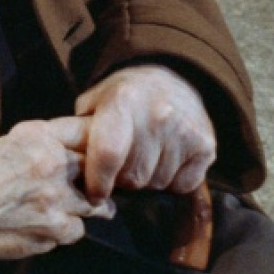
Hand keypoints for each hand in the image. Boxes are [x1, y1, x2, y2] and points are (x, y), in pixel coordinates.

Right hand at [0, 117, 115, 258]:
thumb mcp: (9, 142)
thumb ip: (43, 143)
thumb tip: (72, 148)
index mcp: (41, 138)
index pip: (87, 140)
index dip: (94, 152)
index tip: (95, 160)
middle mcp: (53, 166)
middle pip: (96, 173)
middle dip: (96, 181)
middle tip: (92, 188)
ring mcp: (57, 201)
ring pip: (95, 206)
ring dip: (86, 208)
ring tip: (76, 208)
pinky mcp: (54, 231)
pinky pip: (76, 231)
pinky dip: (66, 230)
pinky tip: (49, 226)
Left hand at [75, 64, 215, 201]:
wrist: (173, 80)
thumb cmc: (125, 96)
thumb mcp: (95, 101)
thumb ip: (79, 131)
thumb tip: (67, 165)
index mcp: (123, 101)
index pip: (109, 154)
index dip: (98, 181)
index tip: (94, 194)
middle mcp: (158, 114)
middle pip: (133, 176)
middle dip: (122, 178)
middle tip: (122, 162)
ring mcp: (186, 131)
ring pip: (156, 184)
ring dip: (146, 179)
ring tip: (145, 155)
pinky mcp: (207, 146)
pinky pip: (182, 186)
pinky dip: (171, 181)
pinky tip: (166, 158)